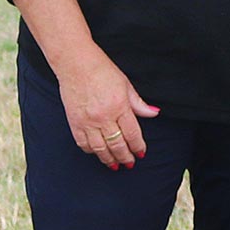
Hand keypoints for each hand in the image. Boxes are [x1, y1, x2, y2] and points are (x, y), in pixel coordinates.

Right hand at [57, 51, 158, 169]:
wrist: (76, 64)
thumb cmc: (102, 71)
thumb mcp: (126, 85)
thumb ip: (139, 103)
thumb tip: (154, 114)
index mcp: (119, 106)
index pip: (132, 134)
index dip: (138, 146)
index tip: (141, 153)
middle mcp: (103, 117)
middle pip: (117, 144)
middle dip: (125, 157)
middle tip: (130, 163)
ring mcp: (87, 121)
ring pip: (100, 148)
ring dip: (109, 159)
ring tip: (115, 164)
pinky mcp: (74, 123)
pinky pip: (83, 144)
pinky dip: (92, 151)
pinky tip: (98, 153)